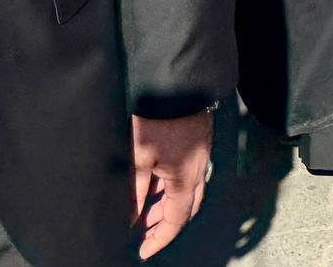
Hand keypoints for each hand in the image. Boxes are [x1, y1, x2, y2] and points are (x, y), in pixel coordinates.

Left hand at [130, 111, 214, 258]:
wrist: (179, 82)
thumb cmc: (158, 119)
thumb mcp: (138, 158)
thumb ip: (135, 192)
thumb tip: (131, 219)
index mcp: (185, 179)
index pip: (176, 220)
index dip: (159, 239)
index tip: (144, 252)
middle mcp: (199, 170)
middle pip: (186, 208)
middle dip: (166, 224)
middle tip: (144, 234)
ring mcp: (201, 155)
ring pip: (187, 191)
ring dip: (168, 205)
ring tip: (145, 211)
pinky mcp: (198, 142)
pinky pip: (188, 174)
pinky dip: (172, 187)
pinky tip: (155, 183)